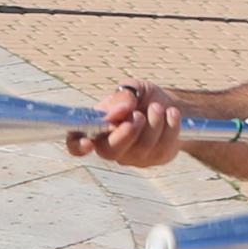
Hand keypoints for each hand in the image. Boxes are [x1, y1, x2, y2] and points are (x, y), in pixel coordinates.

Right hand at [72, 82, 194, 167]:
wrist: (170, 105)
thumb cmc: (143, 98)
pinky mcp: (155, 159)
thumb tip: (123, 108)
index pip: (75, 144)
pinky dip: (170, 126)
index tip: (89, 143)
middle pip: (110, 151)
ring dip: (153, 123)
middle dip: (127, 133)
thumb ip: (124, 96)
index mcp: (95, 128)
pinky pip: (162, 148)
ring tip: (158, 107)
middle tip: (139, 115)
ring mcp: (132, 157)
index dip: (78, 146)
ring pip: (140, 148)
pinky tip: (172, 114)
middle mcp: (110, 146)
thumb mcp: (133, 89)